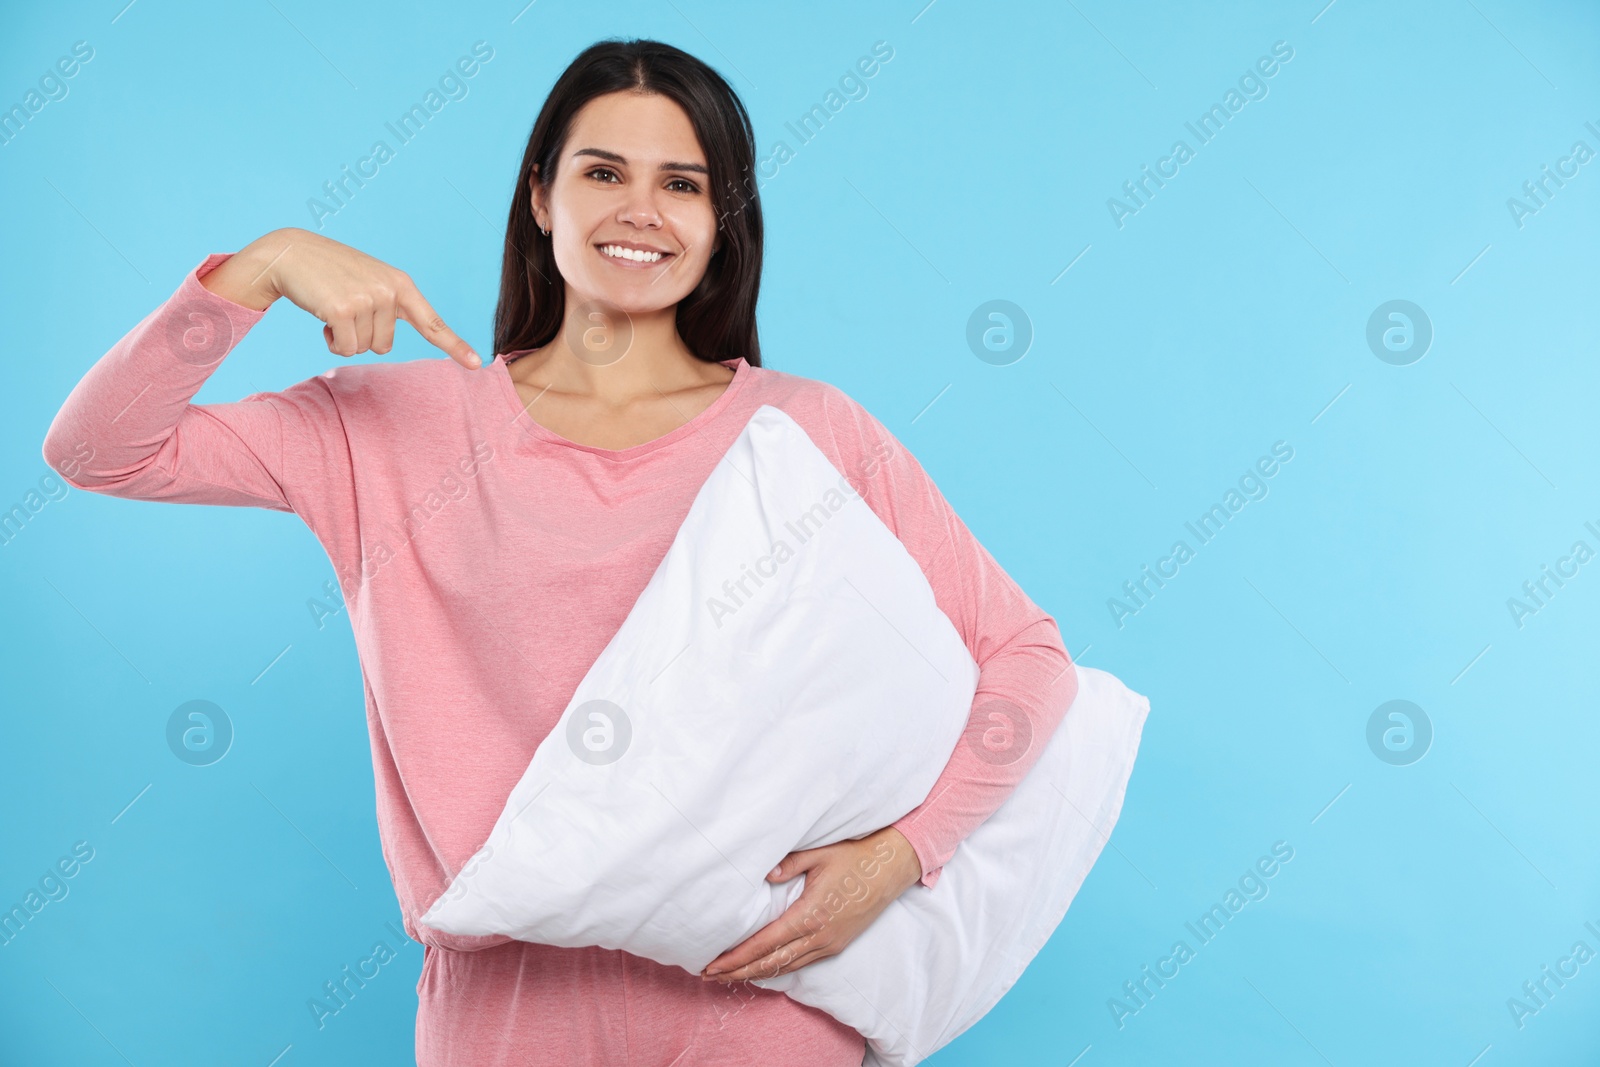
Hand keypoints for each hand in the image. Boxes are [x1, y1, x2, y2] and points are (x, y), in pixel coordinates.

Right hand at [198, 228, 481, 368]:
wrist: (290, 253)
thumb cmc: (331, 273)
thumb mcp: (369, 282)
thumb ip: (389, 306)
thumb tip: (387, 344)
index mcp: (401, 284)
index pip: (432, 322)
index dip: (454, 346)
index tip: (476, 364)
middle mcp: (389, 291)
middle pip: (384, 345)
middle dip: (361, 335)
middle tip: (345, 306)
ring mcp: (367, 299)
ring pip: (363, 348)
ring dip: (344, 337)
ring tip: (333, 306)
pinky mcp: (343, 310)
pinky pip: (343, 347)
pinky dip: (330, 340)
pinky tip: (322, 315)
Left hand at [699, 826, 922, 983]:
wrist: (892, 868)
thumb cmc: (855, 857)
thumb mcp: (819, 854)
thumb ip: (789, 865)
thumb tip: (763, 874)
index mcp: (810, 915)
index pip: (764, 944)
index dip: (736, 958)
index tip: (713, 965)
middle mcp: (819, 937)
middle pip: (771, 963)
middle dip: (738, 972)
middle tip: (710, 976)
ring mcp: (830, 944)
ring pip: (786, 967)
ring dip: (756, 973)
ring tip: (729, 976)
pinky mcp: (837, 945)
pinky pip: (802, 963)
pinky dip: (778, 968)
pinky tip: (763, 968)